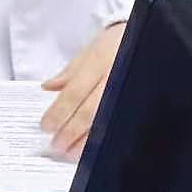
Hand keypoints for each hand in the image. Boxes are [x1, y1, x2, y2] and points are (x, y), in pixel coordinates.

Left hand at [41, 23, 124, 159]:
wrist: (146, 39)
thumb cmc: (113, 45)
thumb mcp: (89, 52)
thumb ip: (69, 73)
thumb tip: (47, 87)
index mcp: (99, 65)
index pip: (75, 94)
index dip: (60, 112)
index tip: (46, 126)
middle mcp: (115, 80)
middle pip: (91, 112)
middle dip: (71, 131)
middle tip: (56, 145)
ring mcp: (128, 92)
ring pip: (107, 122)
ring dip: (87, 141)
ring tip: (71, 153)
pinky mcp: (137, 102)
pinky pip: (120, 124)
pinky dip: (105, 138)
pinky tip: (93, 148)